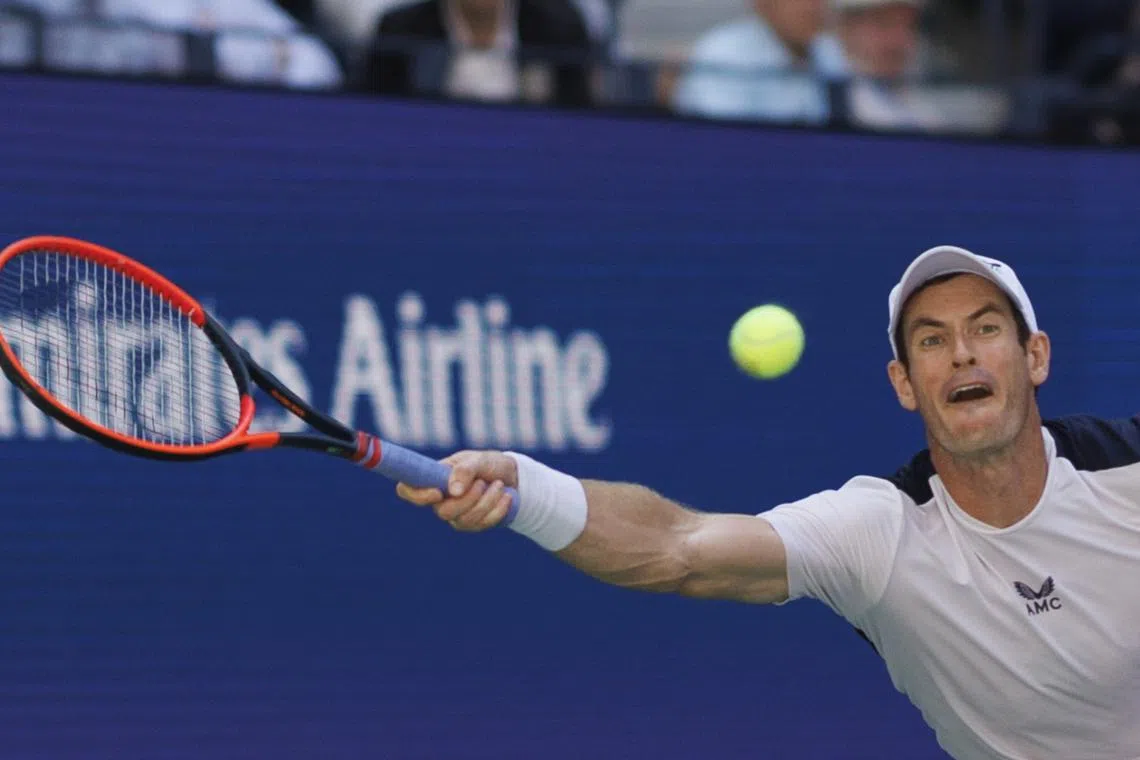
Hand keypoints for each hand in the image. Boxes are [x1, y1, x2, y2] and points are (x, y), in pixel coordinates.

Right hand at [395, 450, 517, 531]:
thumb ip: (465, 470)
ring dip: (486, 502)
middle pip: (442, 512)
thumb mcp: (480, 460)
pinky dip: (497, 510)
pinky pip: (481, 525)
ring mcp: (456, 515)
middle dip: (468, 499)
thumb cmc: (490, 464)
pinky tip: (506, 497)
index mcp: (435, 478)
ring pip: (465, 520)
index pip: (408, 490)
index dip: (416, 495)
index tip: (438, 493)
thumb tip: (453, 491)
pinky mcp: (473, 524)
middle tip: (483, 482)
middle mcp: (441, 499)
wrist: (514, 477)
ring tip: (499, 485)